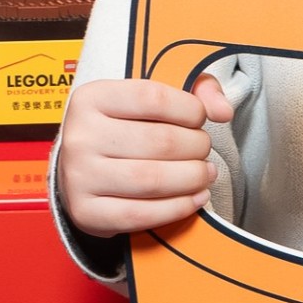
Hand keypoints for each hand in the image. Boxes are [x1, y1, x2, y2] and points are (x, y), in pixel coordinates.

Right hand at [56, 74, 228, 235]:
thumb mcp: (149, 97)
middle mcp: (80, 136)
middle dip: (196, 146)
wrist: (81, 171)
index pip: (153, 97)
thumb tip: (223, 110)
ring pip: (154, 180)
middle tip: (202, 150)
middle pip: (160, 141)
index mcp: (91, 98)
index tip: (198, 118)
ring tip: (204, 173)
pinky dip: (178, 207)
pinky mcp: (87, 212)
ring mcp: (79, 176)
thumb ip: (194, 89)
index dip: (189, 109)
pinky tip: (194, 197)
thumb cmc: (122, 130)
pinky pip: (143, 214)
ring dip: (192, 178)